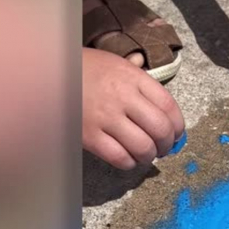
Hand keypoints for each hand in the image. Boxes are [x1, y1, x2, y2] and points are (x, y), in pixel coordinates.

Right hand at [82, 48, 184, 169]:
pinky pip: (119, 157)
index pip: (169, 106)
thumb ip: (142, 84)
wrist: (49, 73)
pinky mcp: (89, 136)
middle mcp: (122, 97)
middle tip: (165, 148)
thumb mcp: (118, 65)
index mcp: (133, 77)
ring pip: (143, 147)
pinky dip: (130, 163)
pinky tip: (129, 159)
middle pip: (160, 129)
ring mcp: (105, 117)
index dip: (179, 125)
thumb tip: (167, 113)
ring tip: (147, 155)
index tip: (178, 134)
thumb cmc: (86, 69)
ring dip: (150, 156)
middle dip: (168, 144)